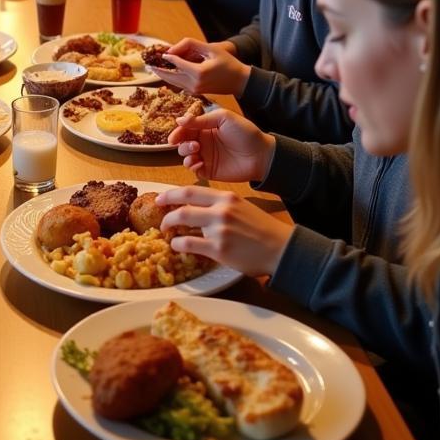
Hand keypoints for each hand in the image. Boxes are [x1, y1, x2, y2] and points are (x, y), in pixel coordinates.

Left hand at [149, 38, 248, 95]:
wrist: (239, 81)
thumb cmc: (227, 62)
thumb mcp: (211, 49)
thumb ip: (190, 45)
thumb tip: (172, 49)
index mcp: (198, 72)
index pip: (177, 63)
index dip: (168, 56)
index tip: (160, 52)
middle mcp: (194, 83)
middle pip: (170, 76)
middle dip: (158, 69)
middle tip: (148, 64)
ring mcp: (194, 90)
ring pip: (173, 82)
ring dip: (163, 75)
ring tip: (153, 68)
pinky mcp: (195, 93)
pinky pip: (179, 85)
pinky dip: (171, 78)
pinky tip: (166, 73)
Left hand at [157, 186, 294, 277]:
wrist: (281, 249)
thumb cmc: (262, 229)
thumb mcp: (242, 207)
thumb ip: (220, 205)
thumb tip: (198, 208)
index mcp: (226, 197)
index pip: (192, 190)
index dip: (172, 194)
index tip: (161, 198)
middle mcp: (221, 210)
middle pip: (183, 205)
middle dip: (166, 208)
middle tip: (158, 213)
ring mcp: (219, 230)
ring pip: (183, 222)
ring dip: (169, 226)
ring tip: (166, 231)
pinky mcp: (219, 249)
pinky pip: (188, 244)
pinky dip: (178, 244)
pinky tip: (177, 245)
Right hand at [168, 107, 274, 182]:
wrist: (261, 155)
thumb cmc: (246, 133)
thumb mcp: (223, 118)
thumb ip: (201, 119)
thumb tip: (179, 120)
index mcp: (206, 128)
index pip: (186, 129)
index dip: (178, 132)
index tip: (174, 138)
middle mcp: (203, 142)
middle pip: (182, 143)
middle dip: (182, 144)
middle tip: (194, 145)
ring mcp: (206, 157)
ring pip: (185, 157)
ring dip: (186, 154)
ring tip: (196, 152)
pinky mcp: (209, 171)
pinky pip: (194, 170)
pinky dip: (192, 167)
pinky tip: (200, 163)